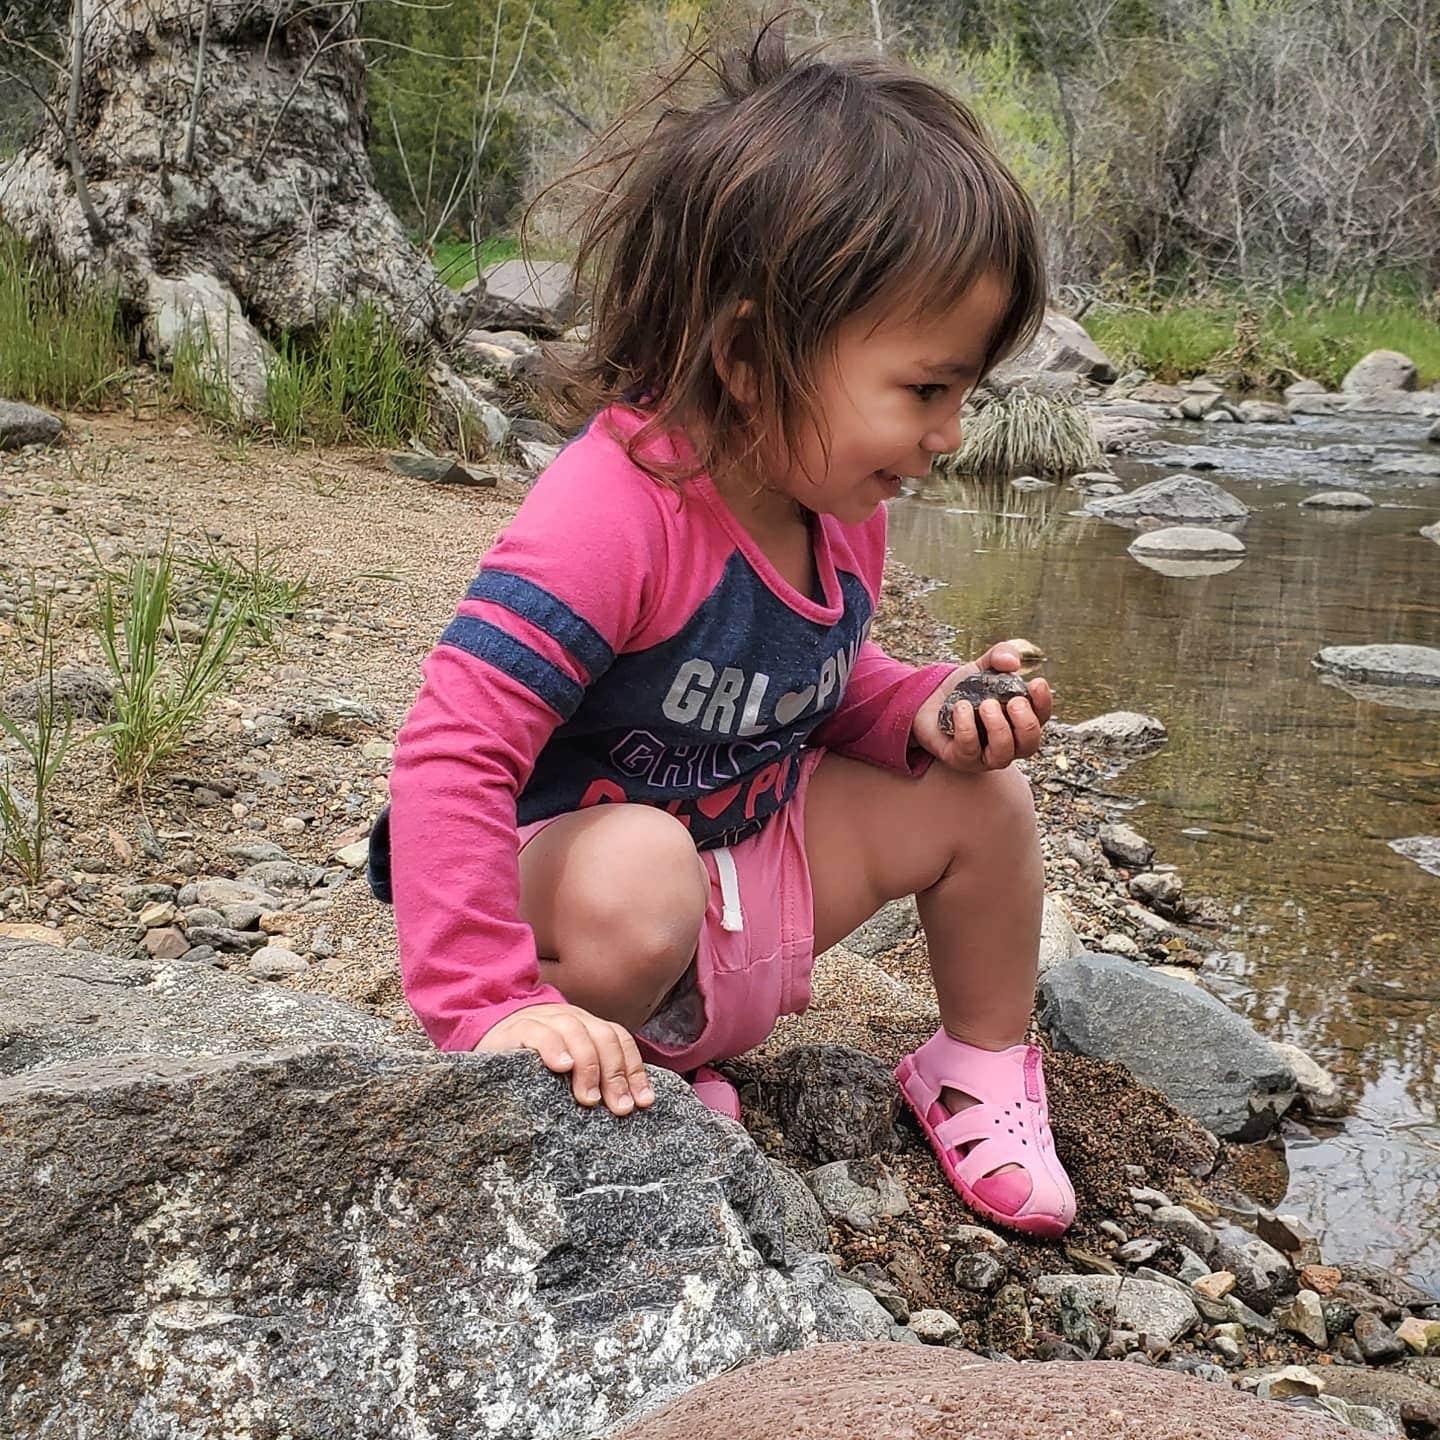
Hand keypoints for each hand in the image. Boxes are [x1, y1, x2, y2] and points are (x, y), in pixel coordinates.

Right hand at [476, 1002, 654, 1116]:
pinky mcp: (517, 1029)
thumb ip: (590, 1076)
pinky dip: (554, 1048)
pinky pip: (540, 1033)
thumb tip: (626, 1106)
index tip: (643, 1102)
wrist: (486, 1036)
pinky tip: (561, 1067)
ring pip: (576, 1032)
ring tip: (589, 1098)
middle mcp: (571, 1018)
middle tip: (619, 1108)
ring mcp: (545, 1020)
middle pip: (603, 1037)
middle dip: (616, 1074)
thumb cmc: (530, 1061)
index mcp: (587, 1026)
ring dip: (588, 1065)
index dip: (634, 1070)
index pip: (619, 1040)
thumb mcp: (565, 1066)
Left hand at [911, 641, 1051, 772]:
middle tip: (1013, 702)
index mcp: (1020, 719)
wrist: (929, 700)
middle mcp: (1009, 742)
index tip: (1036, 682)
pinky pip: (969, 751)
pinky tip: (961, 708)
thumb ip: (999, 656)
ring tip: (986, 704)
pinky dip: (967, 728)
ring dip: (998, 728)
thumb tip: (1012, 663)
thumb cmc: (965, 688)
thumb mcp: (983, 666)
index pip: (1042, 716)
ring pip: (1003, 753)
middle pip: (1030, 743)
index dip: (1044, 702)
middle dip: (1026, 723)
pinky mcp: (962, 759)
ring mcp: (986, 755)